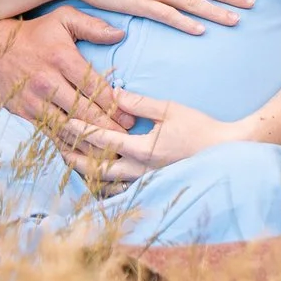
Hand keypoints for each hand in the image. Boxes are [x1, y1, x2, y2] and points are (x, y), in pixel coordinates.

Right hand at [0, 6, 132, 141]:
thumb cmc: (35, 34)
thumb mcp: (63, 18)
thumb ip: (92, 25)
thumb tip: (120, 34)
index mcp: (61, 58)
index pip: (93, 87)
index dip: (114, 106)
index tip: (130, 119)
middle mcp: (47, 81)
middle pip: (82, 111)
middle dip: (106, 129)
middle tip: (126, 140)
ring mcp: (33, 100)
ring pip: (66, 127)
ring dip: (89, 142)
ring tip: (109, 153)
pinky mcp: (23, 113)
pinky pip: (49, 134)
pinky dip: (67, 146)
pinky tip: (82, 156)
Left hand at [59, 89, 244, 183]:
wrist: (225, 153)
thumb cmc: (199, 128)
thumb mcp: (169, 109)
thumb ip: (139, 103)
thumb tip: (113, 94)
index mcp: (141, 150)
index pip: (100, 139)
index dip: (78, 129)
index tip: (60, 120)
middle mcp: (138, 170)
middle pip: (95, 167)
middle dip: (73, 155)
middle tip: (55, 145)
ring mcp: (144, 181)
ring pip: (105, 181)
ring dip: (85, 170)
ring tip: (68, 160)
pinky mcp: (150, 185)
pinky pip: (119, 187)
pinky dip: (103, 181)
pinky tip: (95, 174)